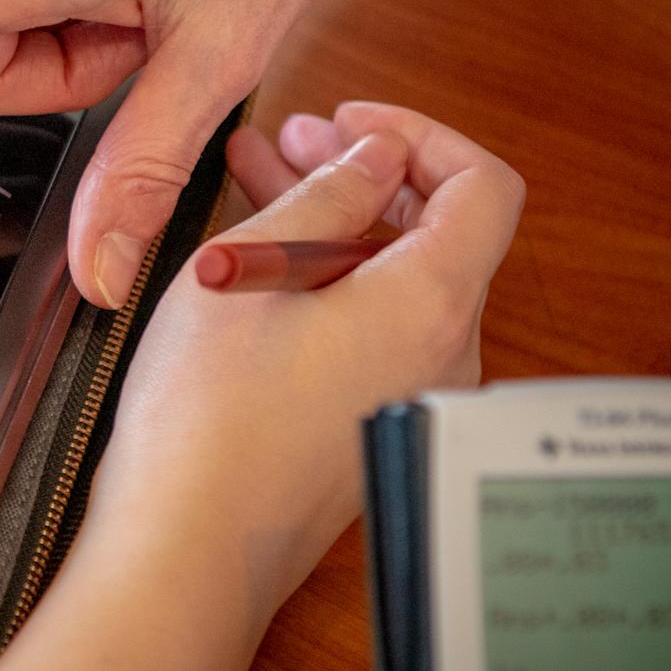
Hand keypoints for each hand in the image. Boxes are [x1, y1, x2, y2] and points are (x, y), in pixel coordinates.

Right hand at [82, 102, 522, 620]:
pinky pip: (373, 329)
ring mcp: (414, 393)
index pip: (482, 185)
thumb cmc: (209, 421)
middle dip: (361, 173)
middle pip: (438, 232)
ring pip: (396, 280)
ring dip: (333, 224)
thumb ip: (325, 193)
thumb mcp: (250, 268)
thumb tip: (370, 158)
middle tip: (284, 142)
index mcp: (432, 302)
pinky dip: (327, 280)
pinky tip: (260, 265)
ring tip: (253, 187)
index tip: (349, 121)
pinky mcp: (374, 422)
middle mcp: (445, 353)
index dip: (419, 134)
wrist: (189, 548)